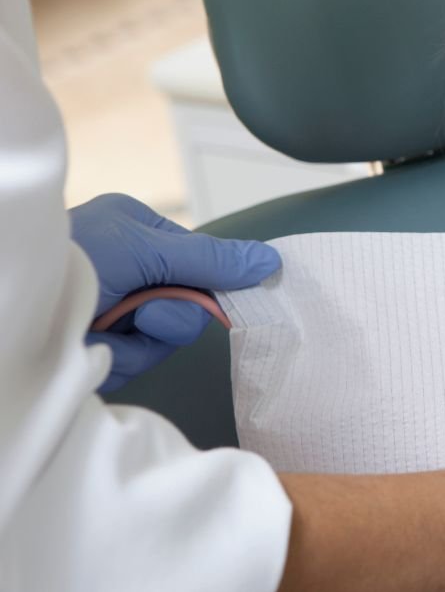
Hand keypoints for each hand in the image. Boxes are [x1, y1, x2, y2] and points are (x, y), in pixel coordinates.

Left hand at [70, 193, 280, 391]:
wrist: (13, 312)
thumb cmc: (71, 258)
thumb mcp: (147, 250)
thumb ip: (210, 259)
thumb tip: (270, 260)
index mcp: (135, 232)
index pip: (198, 258)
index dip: (214, 278)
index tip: (243, 290)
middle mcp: (127, 269)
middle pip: (189, 300)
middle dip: (173, 311)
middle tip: (145, 308)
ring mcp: (114, 310)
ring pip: (170, 334)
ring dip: (148, 334)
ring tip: (112, 326)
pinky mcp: (102, 349)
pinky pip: (141, 359)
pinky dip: (125, 356)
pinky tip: (96, 345)